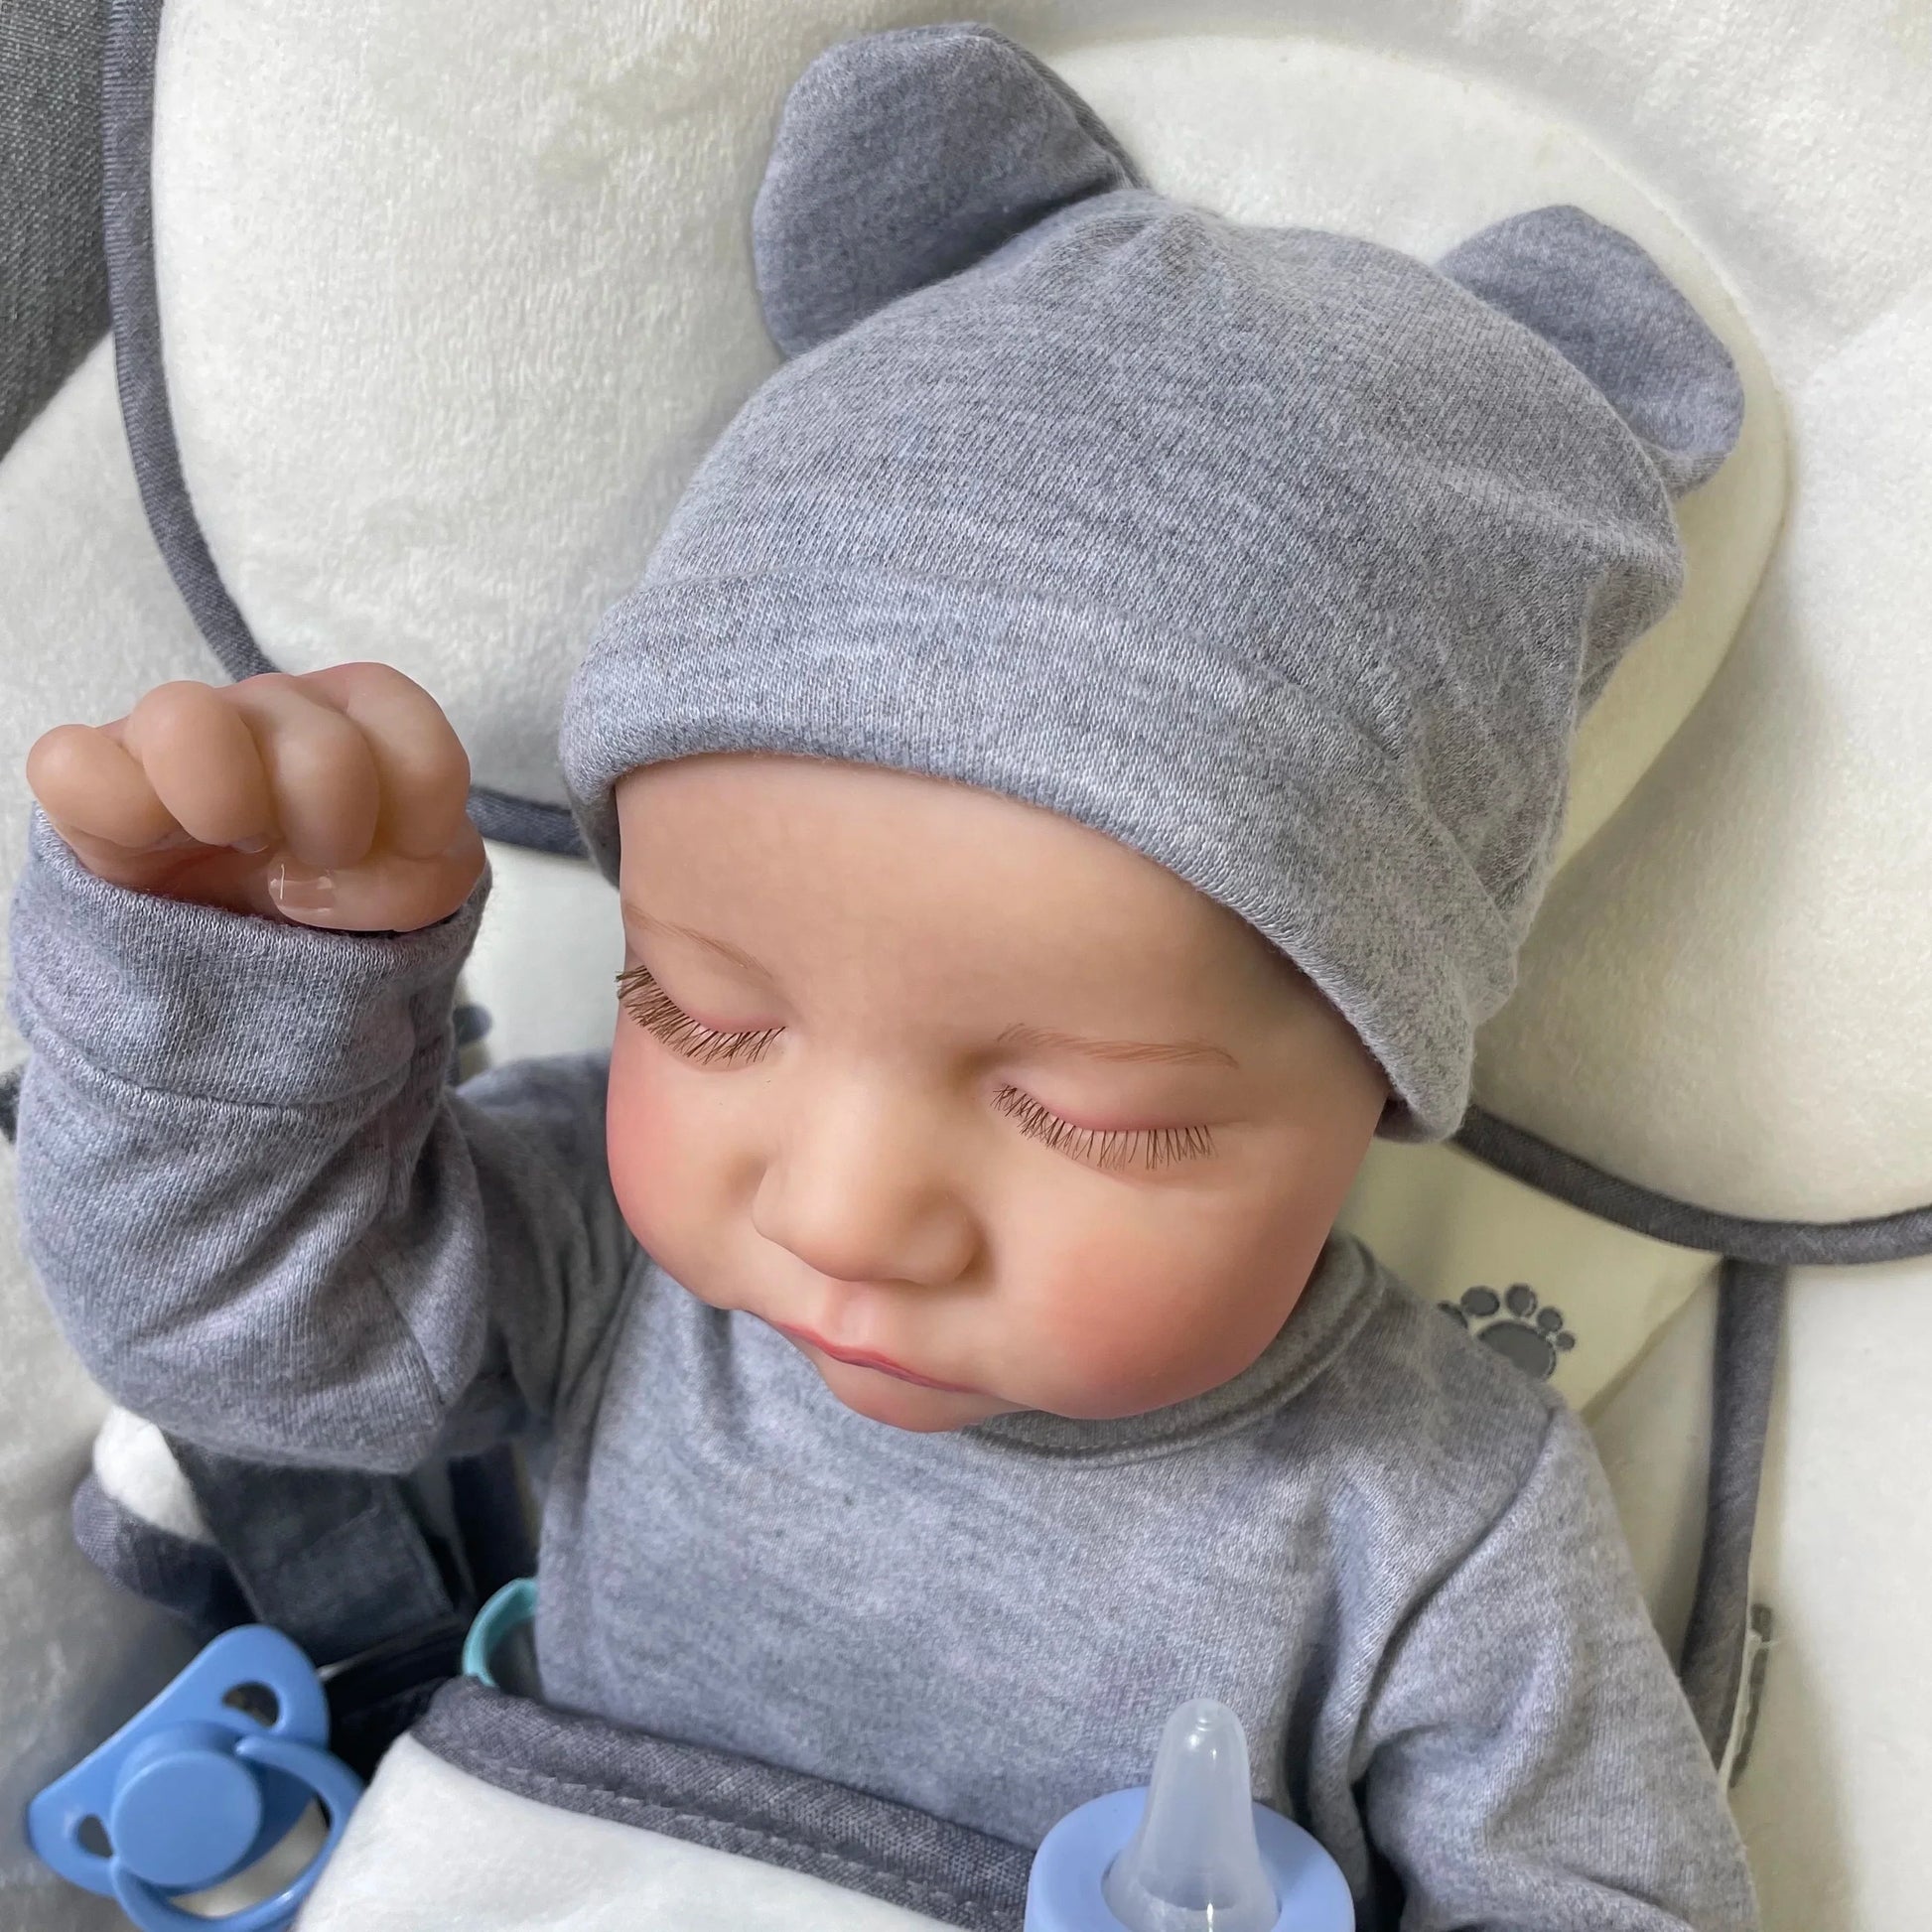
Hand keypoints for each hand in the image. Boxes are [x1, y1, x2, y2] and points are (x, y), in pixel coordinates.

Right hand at [26, 665, 486, 931]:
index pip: (401, 718)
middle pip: (320, 744)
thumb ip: (429, 869)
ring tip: (234, 844)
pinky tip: (155, 847)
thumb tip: (389, 861)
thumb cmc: (328, 888)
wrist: (234, 946)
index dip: (423, 795)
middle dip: (334, 821)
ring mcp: (177, 733)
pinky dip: (119, 811)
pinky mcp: (94, 777)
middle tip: (317, 857)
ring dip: (228, 803)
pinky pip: (74, 764)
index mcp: (354, 719)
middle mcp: (269, 710)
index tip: (415, 846)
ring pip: (186, 720)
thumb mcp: (405, 886)